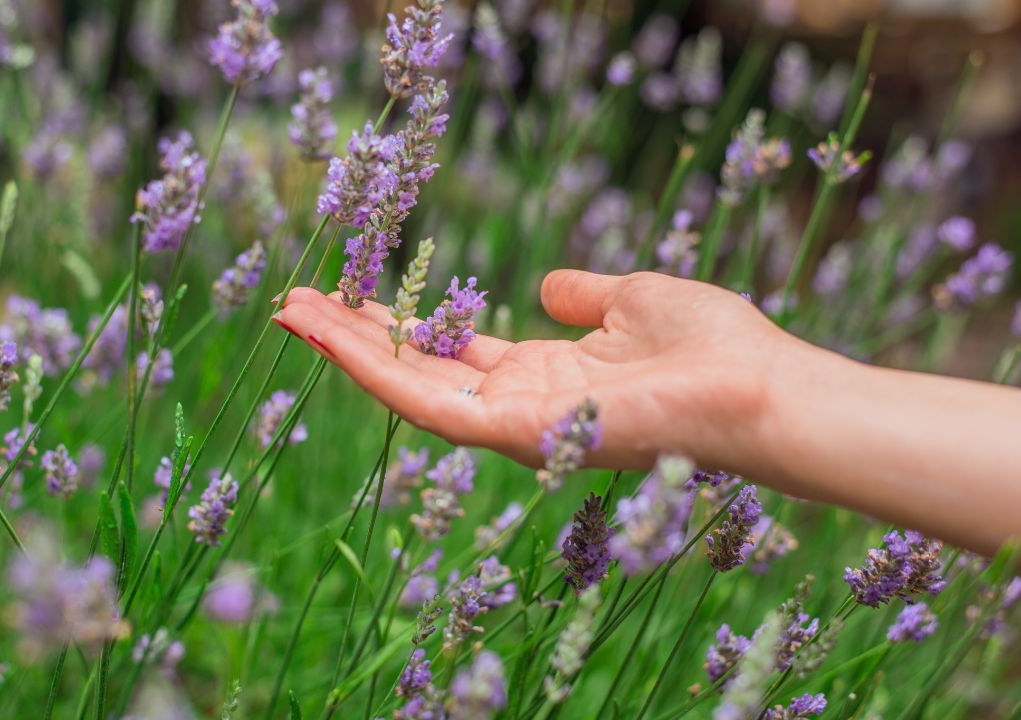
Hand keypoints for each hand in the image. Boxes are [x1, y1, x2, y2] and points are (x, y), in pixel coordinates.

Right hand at [274, 270, 798, 472]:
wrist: (759, 389)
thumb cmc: (712, 345)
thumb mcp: (633, 301)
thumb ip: (584, 296)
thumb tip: (547, 288)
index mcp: (542, 377)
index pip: (452, 354)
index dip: (400, 327)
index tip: (352, 294)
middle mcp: (516, 407)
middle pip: (417, 372)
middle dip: (355, 339)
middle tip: (295, 302)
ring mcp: (511, 426)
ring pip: (405, 389)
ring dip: (345, 351)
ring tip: (289, 311)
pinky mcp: (512, 433)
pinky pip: (426, 402)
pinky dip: (371, 369)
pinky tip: (328, 334)